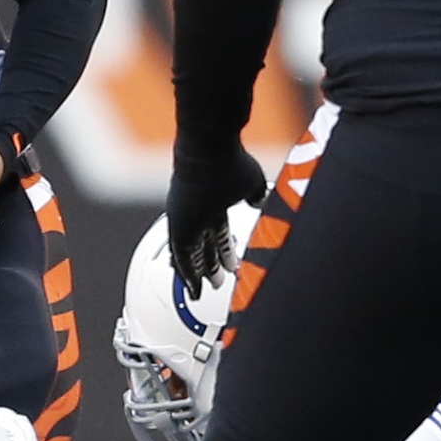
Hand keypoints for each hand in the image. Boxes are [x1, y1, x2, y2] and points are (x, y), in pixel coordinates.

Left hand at [166, 139, 267, 293]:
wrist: (210, 149)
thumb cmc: (229, 160)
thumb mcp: (250, 181)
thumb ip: (256, 196)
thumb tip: (262, 203)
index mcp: (213, 201)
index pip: (217, 232)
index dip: (223, 249)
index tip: (229, 263)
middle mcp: (197, 212)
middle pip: (203, 244)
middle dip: (211, 264)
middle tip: (216, 281)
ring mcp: (187, 218)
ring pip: (190, 252)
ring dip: (197, 273)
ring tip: (204, 290)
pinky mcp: (179, 224)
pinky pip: (181, 255)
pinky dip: (187, 272)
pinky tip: (192, 287)